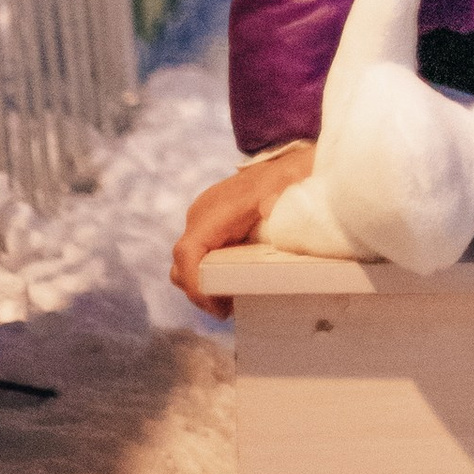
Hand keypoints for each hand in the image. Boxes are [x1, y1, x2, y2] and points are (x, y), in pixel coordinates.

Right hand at [169, 142, 315, 310]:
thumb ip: (280, 192)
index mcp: (216, 210)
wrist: (288, 163)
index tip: (218, 308)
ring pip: (188, 263)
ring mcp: (204, 220)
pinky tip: (232, 285)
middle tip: (229, 310)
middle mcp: (202, 215)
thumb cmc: (290, 176)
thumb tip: (270, 206)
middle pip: (183, 265)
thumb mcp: (290, 183)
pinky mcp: (211, 226)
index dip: (194, 284)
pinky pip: (199, 255)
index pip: (187, 252)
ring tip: (232, 302)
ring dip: (203, 286)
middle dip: (200, 292)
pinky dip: (209, 275)